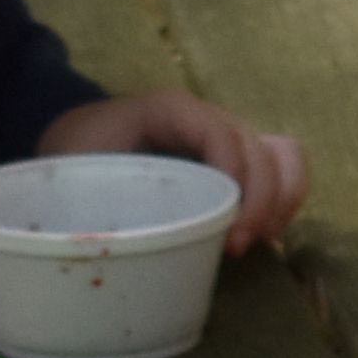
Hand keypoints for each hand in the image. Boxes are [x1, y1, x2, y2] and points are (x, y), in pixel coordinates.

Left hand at [40, 89, 308, 249]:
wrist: (76, 140)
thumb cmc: (73, 153)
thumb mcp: (73, 170)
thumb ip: (93, 194)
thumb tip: (114, 242)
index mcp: (168, 109)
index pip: (220, 133)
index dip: (236, 179)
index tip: (228, 232)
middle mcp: (207, 117)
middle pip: (260, 148)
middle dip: (262, 200)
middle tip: (238, 248)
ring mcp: (225, 136)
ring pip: (282, 154)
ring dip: (282, 199)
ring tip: (260, 240)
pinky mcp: (234, 159)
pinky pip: (280, 168)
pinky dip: (284, 200)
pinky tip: (263, 234)